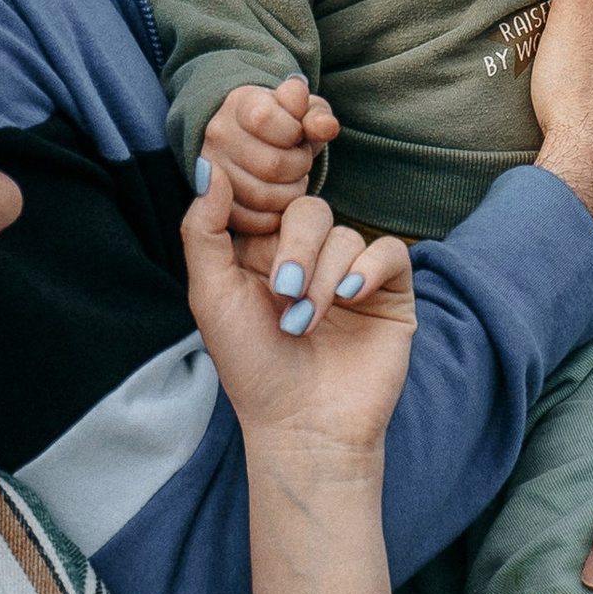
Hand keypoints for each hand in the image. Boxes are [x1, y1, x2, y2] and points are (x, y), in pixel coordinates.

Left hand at [182, 163, 413, 459]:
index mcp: (264, 253)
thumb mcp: (211, 295)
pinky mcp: (390, 293)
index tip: (254, 244)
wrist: (303, 426)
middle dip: (296, 250)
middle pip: (311, 212)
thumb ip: (203, 230)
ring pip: (347, 235)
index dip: (263, 212)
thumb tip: (209, 168)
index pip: (270, 202)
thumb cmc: (252, 368)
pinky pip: (389, 252)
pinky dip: (368, 269)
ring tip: (306, 323)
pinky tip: (350, 299)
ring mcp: (352, 275)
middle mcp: (310, 259)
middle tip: (284, 294)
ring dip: (325, 278)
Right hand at [197, 76, 337, 237]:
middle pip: (271, 164)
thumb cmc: (284, 123)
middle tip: (301, 163)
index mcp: (240, 105)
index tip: (297, 133)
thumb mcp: (303, 111)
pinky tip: (280, 201)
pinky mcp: (215, 203)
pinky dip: (275, 216)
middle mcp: (218, 135)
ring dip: (290, 194)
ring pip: (263, 197)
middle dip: (299, 167)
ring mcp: (213, 171)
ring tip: (292, 181)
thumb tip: (327, 127)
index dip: (293, 131)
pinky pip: (251, 221)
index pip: (264, 119)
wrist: (250, 140)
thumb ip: (316, 115)